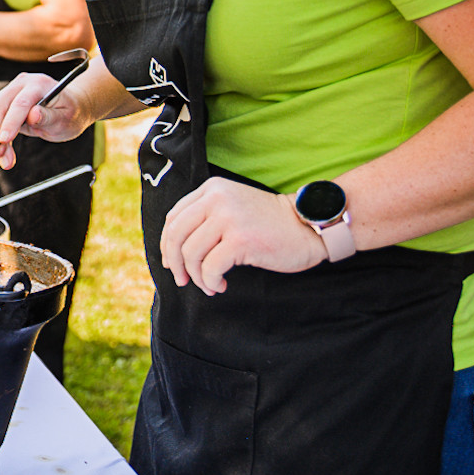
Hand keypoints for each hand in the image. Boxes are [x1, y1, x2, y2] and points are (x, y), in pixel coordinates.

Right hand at [0, 73, 90, 168]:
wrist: (71, 107)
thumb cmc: (71, 113)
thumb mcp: (65, 118)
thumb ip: (49, 116)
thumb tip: (33, 115)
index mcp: (40, 84)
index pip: (20, 103)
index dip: (10, 122)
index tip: (4, 140)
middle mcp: (23, 83)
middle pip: (0, 106)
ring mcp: (13, 90)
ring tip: (4, 160)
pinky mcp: (8, 101)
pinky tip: (3, 153)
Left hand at [160, 179, 327, 293]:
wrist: (307, 227)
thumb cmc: (269, 224)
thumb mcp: (232, 208)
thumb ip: (205, 219)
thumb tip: (172, 252)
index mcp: (211, 189)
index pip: (173, 218)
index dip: (167, 244)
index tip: (172, 263)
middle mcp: (217, 199)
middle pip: (176, 235)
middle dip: (174, 263)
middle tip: (183, 280)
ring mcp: (229, 218)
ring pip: (191, 254)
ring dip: (197, 277)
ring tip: (210, 285)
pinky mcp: (241, 239)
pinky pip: (210, 267)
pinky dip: (211, 281)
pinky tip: (221, 284)